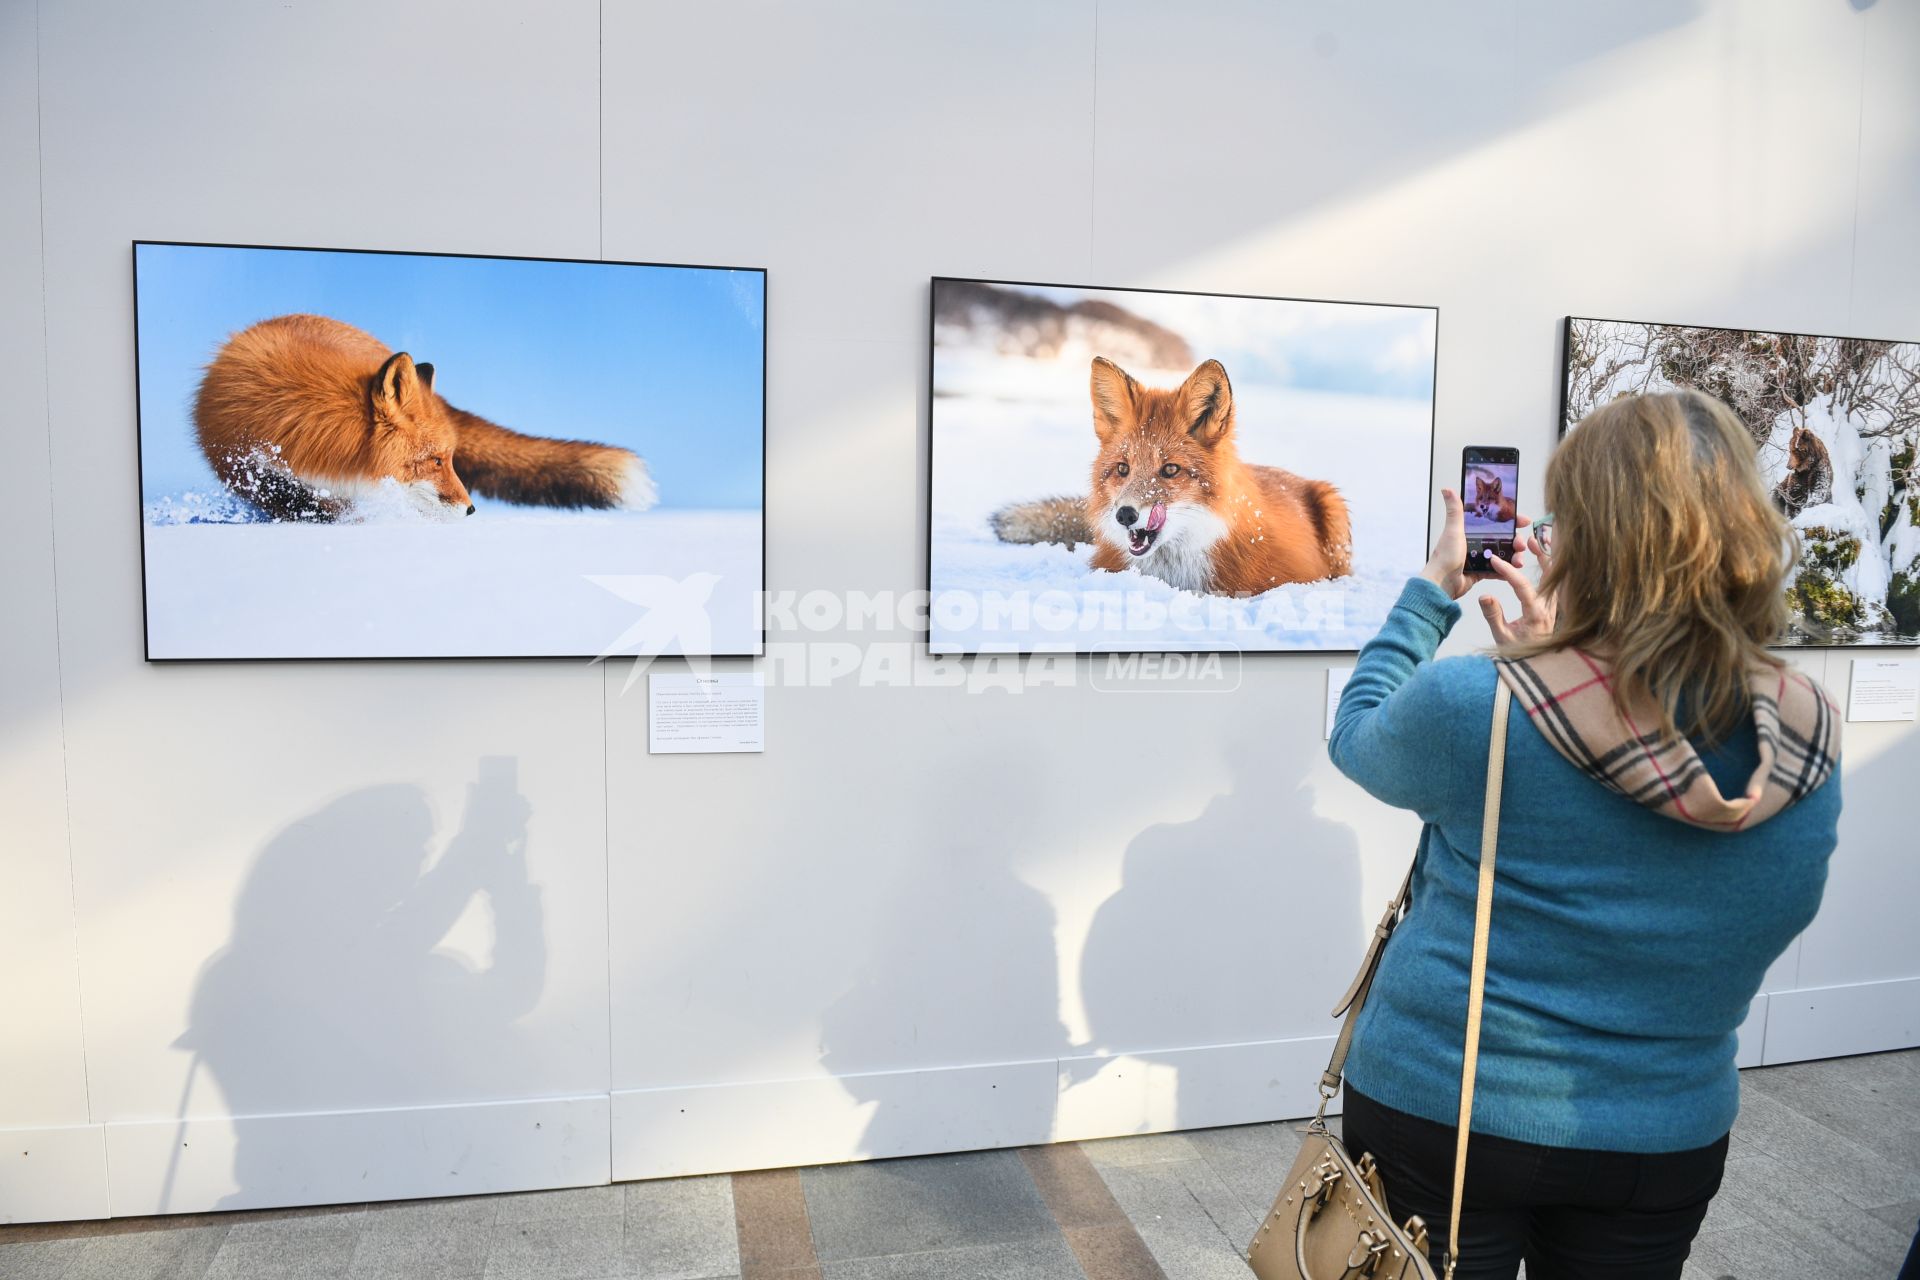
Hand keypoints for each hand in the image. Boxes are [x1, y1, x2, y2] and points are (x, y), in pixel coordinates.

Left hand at [1420, 488, 1530, 600]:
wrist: (1441, 584)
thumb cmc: (1445, 557)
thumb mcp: (1453, 531)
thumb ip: (1455, 511)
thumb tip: (1447, 489)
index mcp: (1469, 531)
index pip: (1494, 521)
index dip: (1510, 520)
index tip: (1523, 521)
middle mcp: (1474, 542)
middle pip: (1502, 538)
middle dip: (1515, 541)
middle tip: (1521, 545)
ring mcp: (1478, 557)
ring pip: (1502, 554)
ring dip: (1513, 556)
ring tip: (1519, 561)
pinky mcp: (1479, 572)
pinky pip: (1497, 569)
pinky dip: (1505, 570)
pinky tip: (1513, 570)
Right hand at [1479, 529, 1556, 644]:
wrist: (1536, 667)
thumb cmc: (1519, 654)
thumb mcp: (1501, 637)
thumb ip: (1494, 615)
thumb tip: (1485, 595)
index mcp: (1536, 614)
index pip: (1523, 585)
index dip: (1509, 571)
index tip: (1496, 561)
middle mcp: (1549, 609)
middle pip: (1548, 575)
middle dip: (1539, 555)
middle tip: (1528, 541)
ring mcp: (1553, 608)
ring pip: (1554, 578)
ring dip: (1546, 560)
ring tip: (1536, 545)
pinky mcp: (1553, 609)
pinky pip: (1554, 585)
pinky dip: (1549, 570)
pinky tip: (1543, 562)